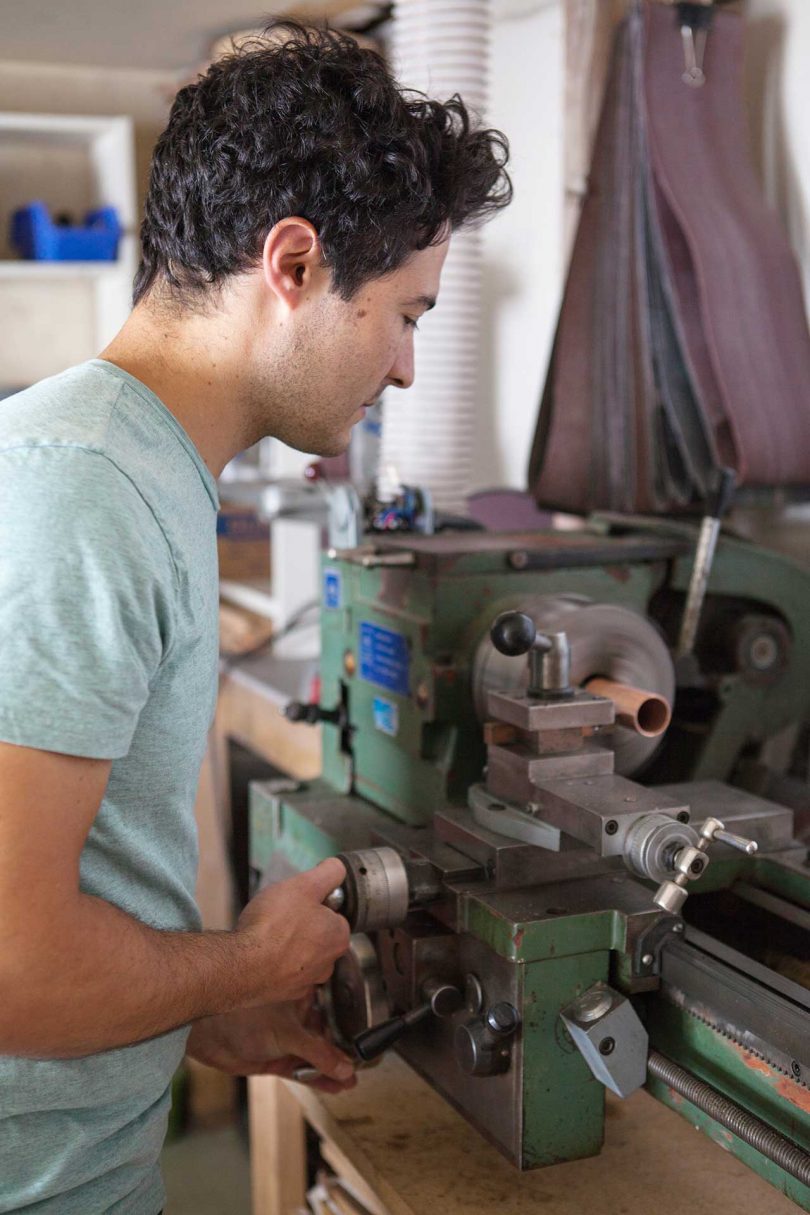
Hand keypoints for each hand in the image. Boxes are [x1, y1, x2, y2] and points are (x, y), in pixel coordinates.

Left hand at [187, 996, 356, 1093]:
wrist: (207, 1036)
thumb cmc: (241, 1016)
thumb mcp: (288, 1033)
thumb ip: (319, 1052)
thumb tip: (345, 1067)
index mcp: (302, 994)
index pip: (334, 1008)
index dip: (350, 1023)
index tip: (368, 1039)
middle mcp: (297, 1015)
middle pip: (328, 1034)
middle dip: (344, 1050)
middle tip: (364, 1063)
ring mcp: (288, 1038)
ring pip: (317, 1054)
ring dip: (333, 1068)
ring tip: (353, 1079)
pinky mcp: (279, 1059)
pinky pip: (304, 1070)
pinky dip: (320, 1079)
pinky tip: (337, 1086)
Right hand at [235, 858, 349, 1005]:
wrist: (242, 966)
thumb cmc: (274, 926)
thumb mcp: (304, 885)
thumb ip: (328, 873)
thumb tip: (338, 868)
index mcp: (338, 936)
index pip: (336, 914)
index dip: (317, 903)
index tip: (300, 900)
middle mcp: (328, 963)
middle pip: (319, 936)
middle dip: (302, 925)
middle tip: (281, 914)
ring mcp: (307, 981)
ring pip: (303, 955)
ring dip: (289, 945)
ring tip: (268, 934)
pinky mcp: (286, 993)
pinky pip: (285, 973)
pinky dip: (276, 964)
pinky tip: (261, 953)